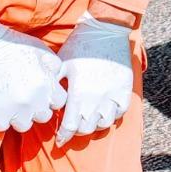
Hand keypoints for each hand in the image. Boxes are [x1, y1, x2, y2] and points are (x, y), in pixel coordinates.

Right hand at [0, 19, 66, 133]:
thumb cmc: (12, 45)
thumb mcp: (41, 50)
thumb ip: (54, 66)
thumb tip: (58, 78)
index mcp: (46, 84)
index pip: (60, 102)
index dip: (51, 97)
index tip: (41, 91)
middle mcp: (33, 100)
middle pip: (44, 116)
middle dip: (37, 108)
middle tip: (25, 96)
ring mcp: (13, 110)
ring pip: (24, 125)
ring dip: (19, 117)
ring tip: (11, 103)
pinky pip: (2, 127)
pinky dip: (0, 119)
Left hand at [55, 12, 136, 146]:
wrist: (105, 30)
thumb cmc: (79, 46)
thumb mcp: (61, 64)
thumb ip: (54, 84)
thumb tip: (46, 101)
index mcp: (79, 93)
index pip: (70, 126)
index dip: (63, 136)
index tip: (60, 141)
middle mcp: (97, 98)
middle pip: (87, 129)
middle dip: (77, 131)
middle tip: (72, 127)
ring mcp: (113, 94)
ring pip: (104, 123)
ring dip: (94, 125)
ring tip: (88, 120)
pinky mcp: (124, 89)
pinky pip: (120, 112)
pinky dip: (112, 116)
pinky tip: (104, 112)